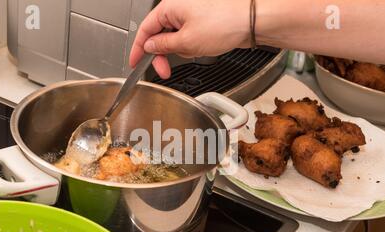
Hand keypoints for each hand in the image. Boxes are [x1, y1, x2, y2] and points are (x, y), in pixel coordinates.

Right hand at [129, 0, 251, 78]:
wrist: (250, 22)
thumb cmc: (223, 24)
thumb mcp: (186, 42)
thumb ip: (163, 46)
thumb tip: (150, 47)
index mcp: (169, 7)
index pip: (145, 30)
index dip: (138, 49)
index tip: (135, 63)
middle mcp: (178, 8)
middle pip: (159, 35)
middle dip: (162, 54)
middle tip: (165, 71)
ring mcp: (190, 15)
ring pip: (174, 38)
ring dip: (181, 50)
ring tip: (196, 50)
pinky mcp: (201, 22)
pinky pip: (187, 38)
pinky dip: (191, 47)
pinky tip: (203, 48)